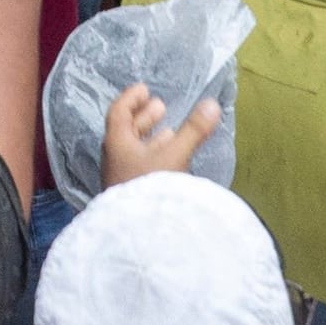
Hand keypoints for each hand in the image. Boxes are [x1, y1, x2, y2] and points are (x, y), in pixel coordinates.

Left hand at [99, 86, 222, 186]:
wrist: (140, 236)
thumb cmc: (152, 186)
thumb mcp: (175, 155)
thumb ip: (193, 130)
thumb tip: (211, 103)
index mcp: (116, 142)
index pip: (118, 111)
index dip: (131, 98)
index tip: (144, 88)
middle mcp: (114, 158)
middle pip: (126, 131)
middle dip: (144, 118)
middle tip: (160, 106)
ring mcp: (120, 178)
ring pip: (133, 150)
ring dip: (151, 138)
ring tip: (170, 131)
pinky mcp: (130, 195)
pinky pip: (139, 167)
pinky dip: (153, 157)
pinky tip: (169, 161)